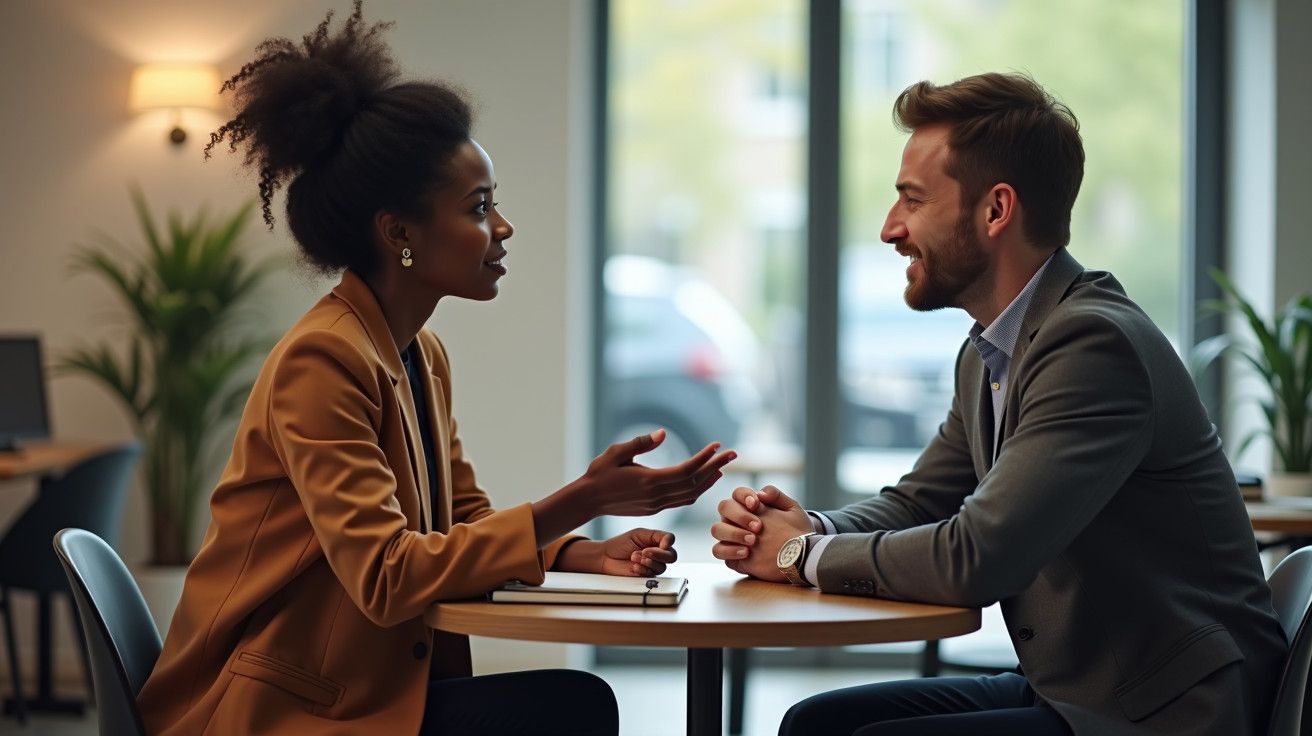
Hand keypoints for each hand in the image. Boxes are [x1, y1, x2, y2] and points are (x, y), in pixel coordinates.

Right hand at [532, 429, 734, 546]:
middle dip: (715, 467)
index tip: (718, 445)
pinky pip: (682, 501)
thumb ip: (640, 443)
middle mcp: (657, 495)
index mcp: (649, 480)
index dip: (705, 458)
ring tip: (722, 467)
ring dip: (708, 481)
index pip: (686, 470)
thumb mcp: (616, 453)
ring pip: (691, 495)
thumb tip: (662, 433)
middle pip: (694, 482)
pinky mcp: (654, 509)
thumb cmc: (599, 473)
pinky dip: (696, 491)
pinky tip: (703, 482)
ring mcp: (657, 505)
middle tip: (733, 454)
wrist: (588, 501)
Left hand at [555, 528, 677, 576]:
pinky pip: (651, 575)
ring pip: (662, 567)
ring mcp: (652, 566)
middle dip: (658, 554)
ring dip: (648, 562)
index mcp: (656, 541)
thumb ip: (656, 535)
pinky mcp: (646, 576)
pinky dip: (642, 569)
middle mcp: (657, 554)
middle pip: (671, 556)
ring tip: (634, 557)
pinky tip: (633, 566)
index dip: (668, 542)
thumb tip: (669, 543)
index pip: (670, 540)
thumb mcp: (638, 534)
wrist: (606, 557)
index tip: (662, 544)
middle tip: (644, 552)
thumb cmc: (621, 544)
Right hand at [711, 485, 811, 581]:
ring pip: (717, 529)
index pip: (737, 493)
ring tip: (752, 540)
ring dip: (733, 533)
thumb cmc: (795, 531)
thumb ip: (777, 496)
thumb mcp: (792, 510)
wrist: (801, 555)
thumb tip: (761, 493)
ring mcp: (731, 537)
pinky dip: (729, 550)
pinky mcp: (731, 556)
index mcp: (748, 505)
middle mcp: (736, 520)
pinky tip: (746, 552)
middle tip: (758, 526)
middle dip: (739, 515)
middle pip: (724, 508)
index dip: (743, 496)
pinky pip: (719, 551)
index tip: (755, 504)